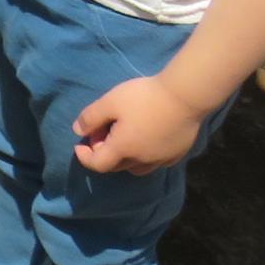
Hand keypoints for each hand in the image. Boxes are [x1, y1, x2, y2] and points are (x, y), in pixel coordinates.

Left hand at [73, 74, 205, 174]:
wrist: (186, 97)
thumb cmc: (144, 98)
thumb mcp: (110, 102)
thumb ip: (91, 117)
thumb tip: (79, 131)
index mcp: (123, 149)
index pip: (98, 164)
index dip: (85, 157)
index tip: (79, 145)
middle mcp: (142, 160)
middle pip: (116, 166)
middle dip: (104, 153)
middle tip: (102, 131)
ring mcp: (162, 160)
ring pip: (137, 168)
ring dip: (125, 158)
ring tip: (124, 136)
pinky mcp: (177, 154)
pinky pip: (155, 162)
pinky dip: (145, 155)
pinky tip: (146, 138)